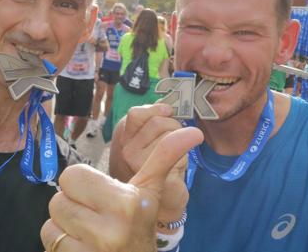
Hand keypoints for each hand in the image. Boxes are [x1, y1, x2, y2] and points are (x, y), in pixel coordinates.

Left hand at [40, 127, 203, 251]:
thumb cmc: (140, 226)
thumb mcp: (150, 192)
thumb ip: (163, 157)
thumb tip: (193, 132)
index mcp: (127, 203)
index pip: (72, 175)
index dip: (82, 184)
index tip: (100, 195)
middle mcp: (110, 229)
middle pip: (58, 199)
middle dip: (72, 204)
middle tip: (92, 213)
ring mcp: (92, 251)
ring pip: (50, 222)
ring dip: (65, 225)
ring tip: (87, 230)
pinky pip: (49, 242)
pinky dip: (61, 243)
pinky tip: (81, 245)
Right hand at [120, 104, 192, 221]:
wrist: (162, 204)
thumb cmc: (159, 169)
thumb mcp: (153, 139)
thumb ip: (156, 119)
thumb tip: (166, 102)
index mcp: (124, 137)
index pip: (137, 113)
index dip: (156, 110)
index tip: (168, 114)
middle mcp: (125, 149)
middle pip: (158, 121)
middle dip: (174, 127)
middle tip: (173, 144)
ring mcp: (137, 163)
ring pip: (170, 134)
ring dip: (180, 142)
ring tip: (172, 159)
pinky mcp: (153, 174)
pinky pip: (177, 151)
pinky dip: (183, 155)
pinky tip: (176, 168)